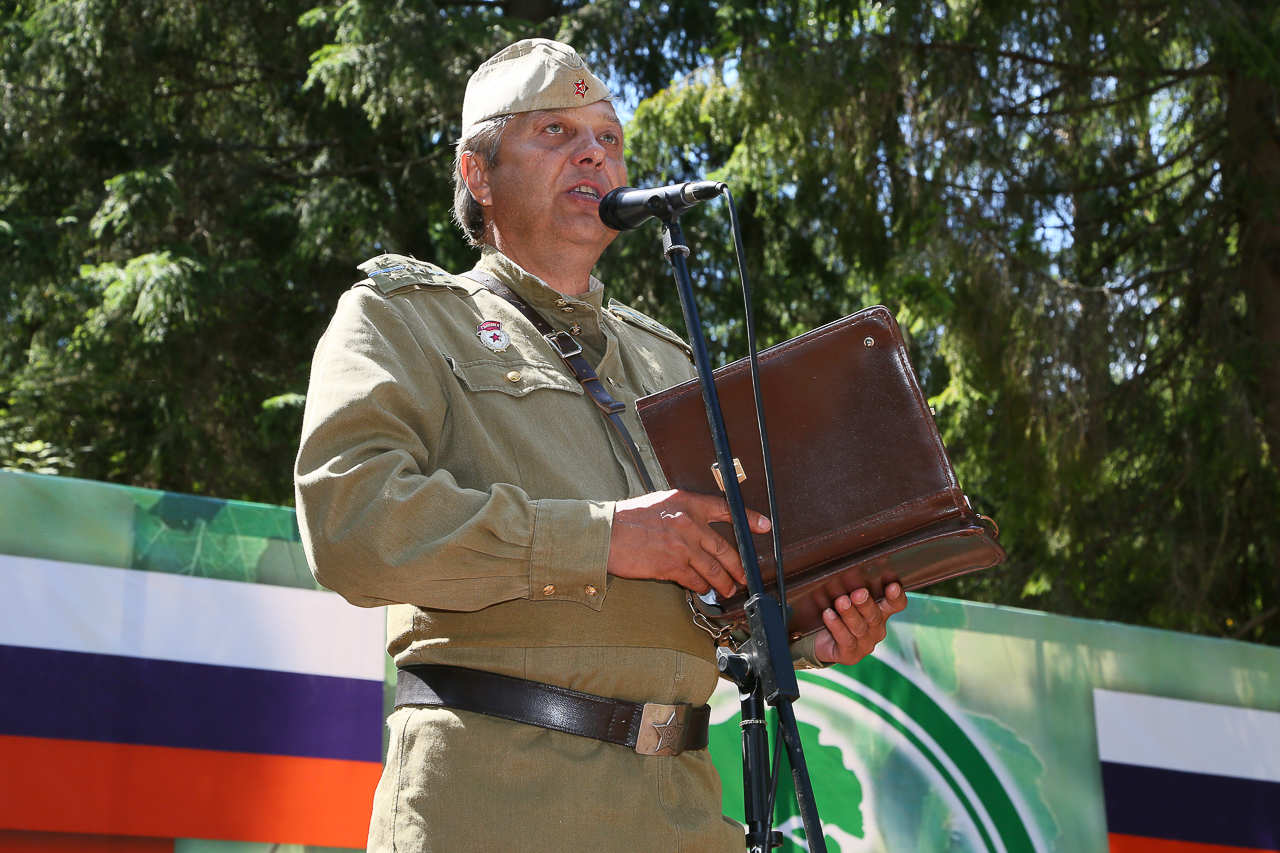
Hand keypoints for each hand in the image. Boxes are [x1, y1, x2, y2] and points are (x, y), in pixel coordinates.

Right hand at [607, 489, 770, 597]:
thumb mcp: (661, 503)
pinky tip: (704, 591)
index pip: (726, 508)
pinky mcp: (672, 566)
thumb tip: (702, 530)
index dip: (748, 518)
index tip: (764, 526)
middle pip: (726, 548)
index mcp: (687, 502)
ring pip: (715, 570)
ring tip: (729, 590)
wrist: (605, 533)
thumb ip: (683, 513)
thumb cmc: (628, 519)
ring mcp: (682, 546)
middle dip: (739, 567)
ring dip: (725, 583)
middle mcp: (689, 522)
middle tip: (745, 576)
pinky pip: (696, 581)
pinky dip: (702, 588)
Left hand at [813, 583, 906, 665]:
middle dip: (866, 604)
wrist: (821, 641)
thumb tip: (850, 570)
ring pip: (859, 627)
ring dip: (849, 613)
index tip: (893, 586)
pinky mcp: (851, 655)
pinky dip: (836, 626)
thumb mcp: (847, 600)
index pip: (895, 605)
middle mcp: (876, 628)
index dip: (896, 597)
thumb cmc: (838, 615)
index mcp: (881, 612)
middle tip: (858, 593)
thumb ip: (853, 589)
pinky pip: (845, 639)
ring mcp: (865, 643)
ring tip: (840, 602)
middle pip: (874, 615)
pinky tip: (828, 615)